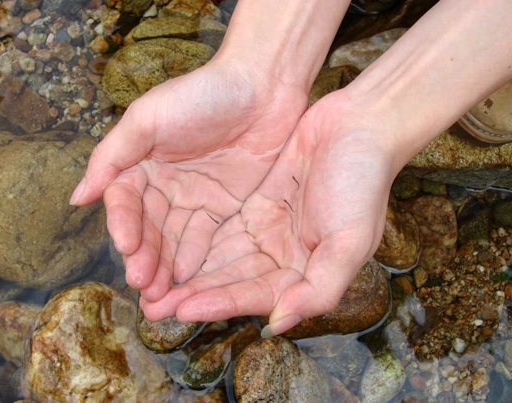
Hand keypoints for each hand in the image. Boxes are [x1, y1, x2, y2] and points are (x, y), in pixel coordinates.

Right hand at [70, 58, 306, 300]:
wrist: (263, 87)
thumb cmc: (201, 95)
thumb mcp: (148, 117)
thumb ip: (112, 156)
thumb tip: (78, 198)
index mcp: (141, 164)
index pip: (126, 203)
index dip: (124, 226)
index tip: (127, 247)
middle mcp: (166, 186)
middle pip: (150, 229)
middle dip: (145, 257)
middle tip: (143, 285)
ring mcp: (196, 199)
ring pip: (175, 240)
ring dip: (166, 268)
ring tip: (160, 296)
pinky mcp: (225, 207)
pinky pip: (207, 238)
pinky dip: (196, 259)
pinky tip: (187, 279)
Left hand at [141, 90, 398, 335]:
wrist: (360, 125)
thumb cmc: (363, 183)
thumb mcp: (351, 241)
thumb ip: (320, 289)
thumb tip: (278, 324)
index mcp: (305, 271)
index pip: (254, 295)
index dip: (217, 303)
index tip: (179, 309)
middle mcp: (283, 255)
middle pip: (231, 281)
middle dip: (192, 294)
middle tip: (150, 306)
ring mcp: (267, 228)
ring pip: (220, 256)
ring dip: (186, 270)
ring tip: (148, 282)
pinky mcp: (256, 203)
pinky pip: (220, 226)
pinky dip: (195, 237)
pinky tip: (166, 245)